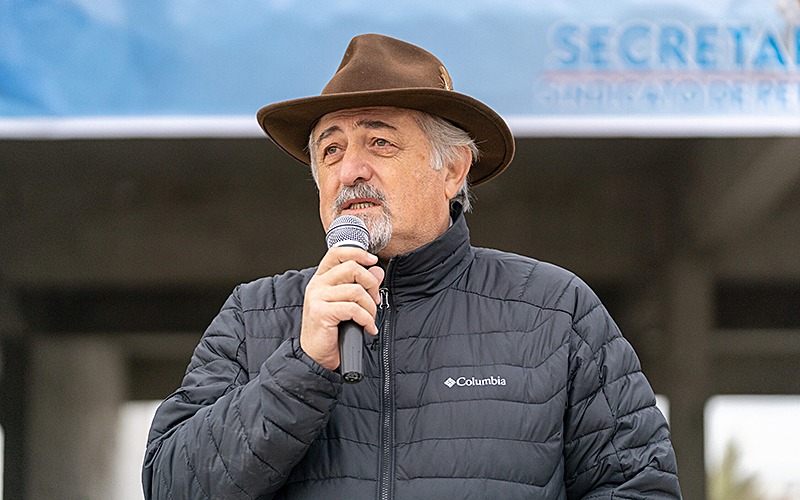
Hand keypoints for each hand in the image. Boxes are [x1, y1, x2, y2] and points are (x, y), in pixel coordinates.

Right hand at [300, 246, 384, 370]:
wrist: (317, 355)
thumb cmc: (332, 330)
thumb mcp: (348, 303)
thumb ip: (361, 285)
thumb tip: (377, 270)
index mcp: (322, 278)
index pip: (337, 253)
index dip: (357, 252)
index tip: (372, 260)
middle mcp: (317, 285)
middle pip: (352, 268)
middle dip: (371, 284)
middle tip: (375, 301)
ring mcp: (317, 298)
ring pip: (356, 290)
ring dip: (370, 307)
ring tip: (370, 318)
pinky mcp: (321, 312)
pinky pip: (354, 309)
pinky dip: (367, 319)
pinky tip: (368, 328)